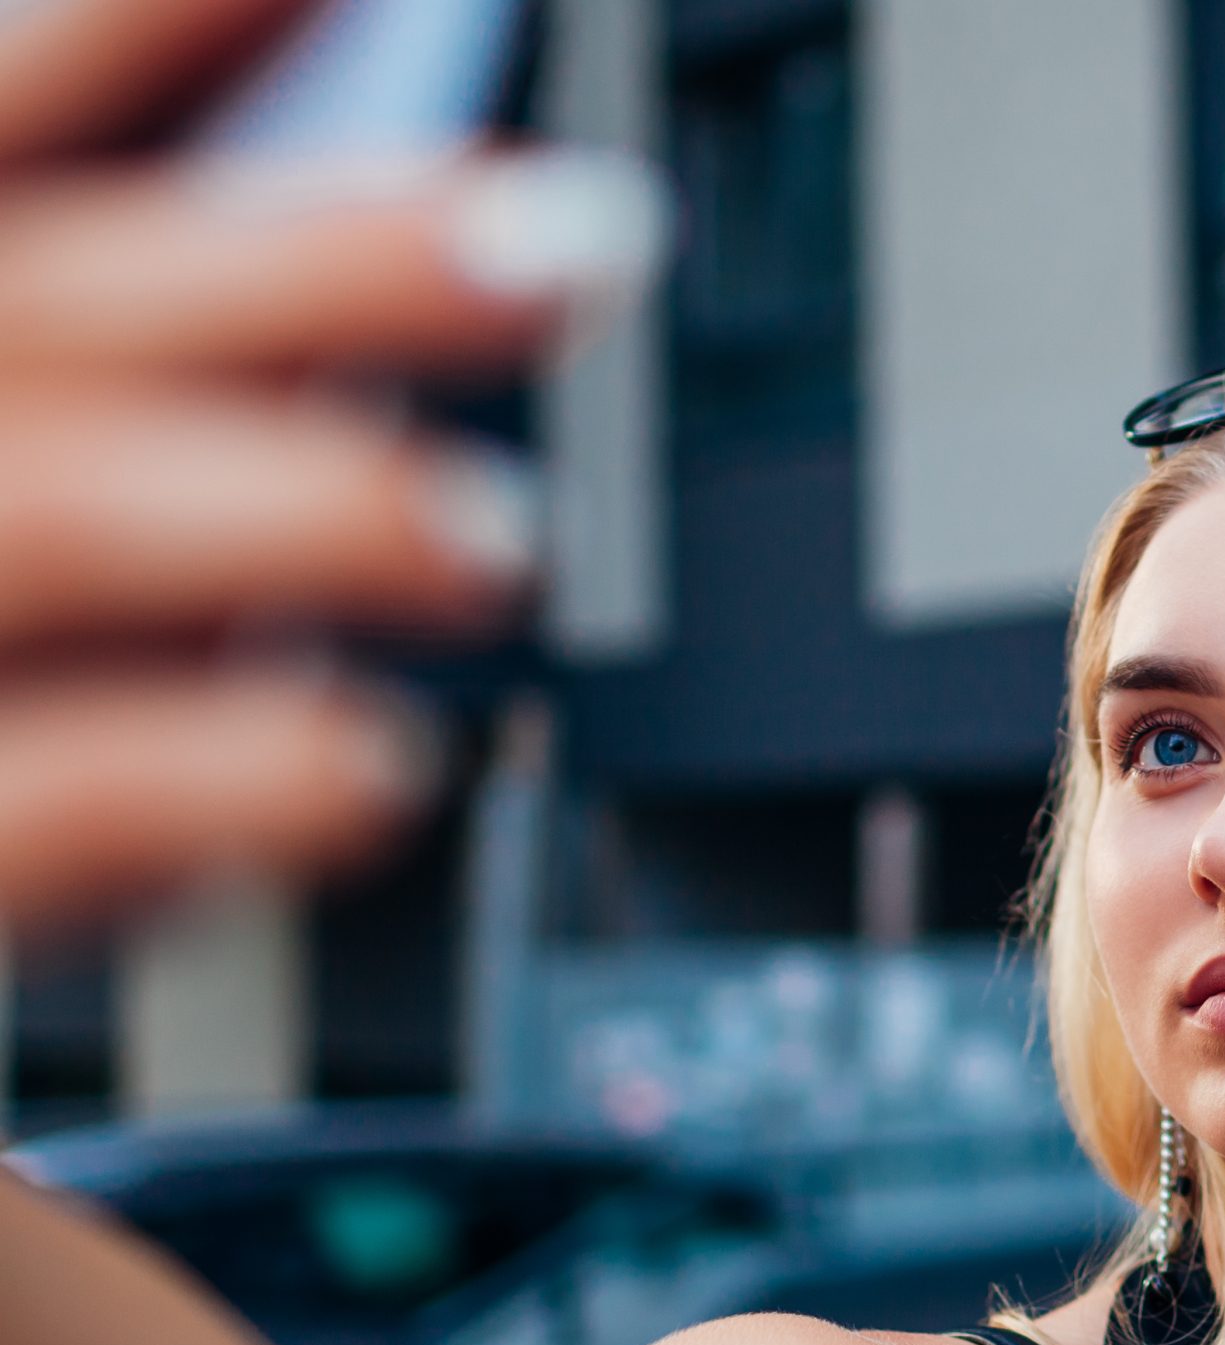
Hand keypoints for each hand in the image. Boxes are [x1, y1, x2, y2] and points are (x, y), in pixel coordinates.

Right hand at [0, 0, 667, 935]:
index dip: (154, 27)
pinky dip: (229, 771)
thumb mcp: (9, 395)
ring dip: (310, 507)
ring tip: (498, 536)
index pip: (0, 104)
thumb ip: (124, 322)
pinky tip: (372, 763)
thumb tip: (384, 219)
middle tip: (579, 241)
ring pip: (53, 516)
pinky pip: (59, 800)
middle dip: (324, 256)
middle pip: (56, 299)